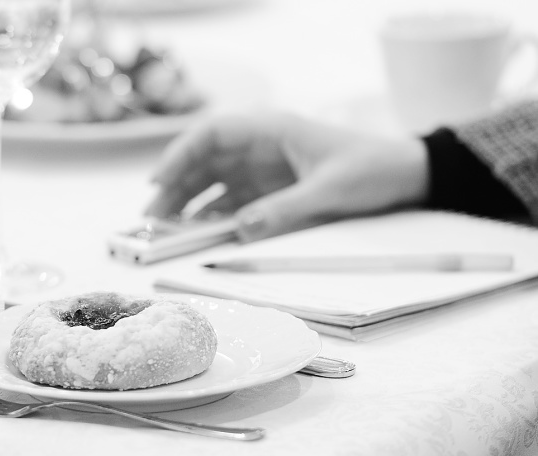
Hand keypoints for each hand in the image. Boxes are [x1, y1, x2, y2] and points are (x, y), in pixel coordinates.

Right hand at [145, 113, 428, 241]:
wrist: (405, 175)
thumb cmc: (373, 169)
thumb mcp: (331, 191)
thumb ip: (286, 210)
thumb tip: (240, 229)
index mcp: (272, 129)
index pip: (213, 134)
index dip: (180, 155)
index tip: (157, 181)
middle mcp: (262, 146)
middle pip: (205, 160)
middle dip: (175, 186)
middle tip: (151, 219)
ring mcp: (265, 168)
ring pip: (214, 182)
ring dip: (189, 203)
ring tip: (166, 231)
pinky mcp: (273, 190)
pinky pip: (233, 201)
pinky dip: (214, 216)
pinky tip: (200, 234)